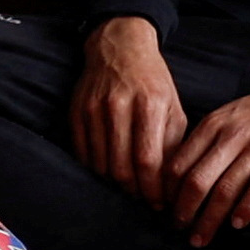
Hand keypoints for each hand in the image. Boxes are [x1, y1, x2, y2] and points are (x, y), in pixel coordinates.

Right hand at [70, 14, 183, 189]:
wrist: (119, 46)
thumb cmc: (152, 82)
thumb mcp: (173, 107)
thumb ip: (173, 145)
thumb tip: (171, 186)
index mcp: (149, 104)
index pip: (148, 161)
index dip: (152, 189)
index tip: (158, 203)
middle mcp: (118, 106)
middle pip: (121, 168)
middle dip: (134, 192)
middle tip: (143, 200)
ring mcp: (93, 109)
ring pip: (100, 165)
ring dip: (115, 184)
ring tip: (129, 188)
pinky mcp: (76, 112)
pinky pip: (83, 154)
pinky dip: (96, 170)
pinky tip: (109, 172)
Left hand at [159, 79, 249, 244]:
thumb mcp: (227, 118)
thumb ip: (205, 143)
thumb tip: (177, 179)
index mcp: (212, 125)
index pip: (179, 164)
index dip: (169, 193)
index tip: (167, 211)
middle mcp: (232, 134)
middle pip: (198, 180)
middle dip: (184, 211)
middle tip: (180, 229)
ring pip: (226, 188)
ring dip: (210, 219)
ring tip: (202, 237)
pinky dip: (248, 207)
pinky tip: (238, 223)